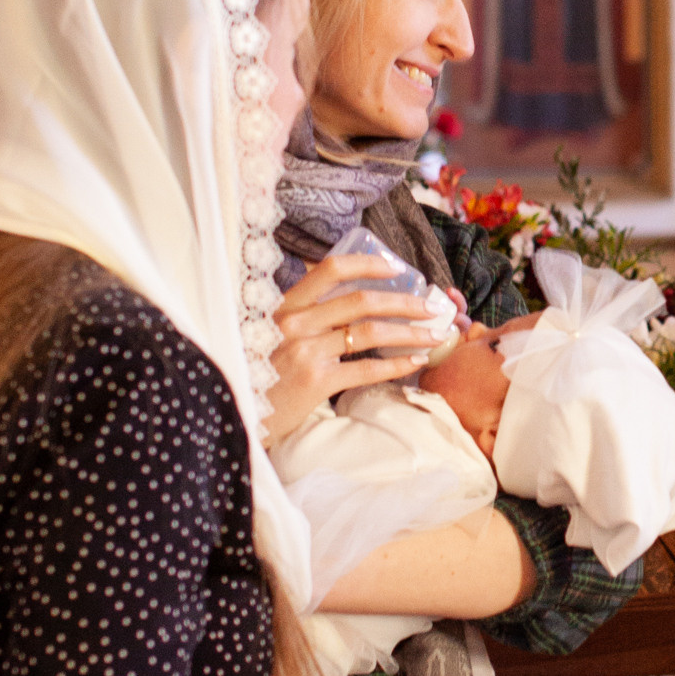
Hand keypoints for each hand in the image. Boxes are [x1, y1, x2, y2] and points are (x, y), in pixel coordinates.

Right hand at [264, 252, 454, 444]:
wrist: (239, 411)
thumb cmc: (261, 371)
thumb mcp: (274, 332)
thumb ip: (306, 315)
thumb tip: (349, 300)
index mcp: (286, 305)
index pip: (331, 269)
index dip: (369, 264)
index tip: (397, 268)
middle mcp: (295, 323)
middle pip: (362, 300)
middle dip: (405, 302)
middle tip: (431, 308)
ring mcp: (306, 351)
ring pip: (370, 332)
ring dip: (410, 332)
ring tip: (434, 335)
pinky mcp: (316, 381)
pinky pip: (366, 369)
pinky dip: (397, 364)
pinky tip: (416, 361)